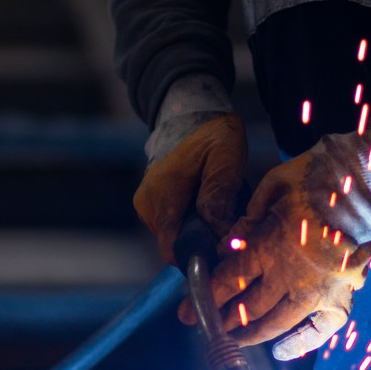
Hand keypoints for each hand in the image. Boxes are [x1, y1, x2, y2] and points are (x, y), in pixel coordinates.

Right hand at [132, 112, 245, 262]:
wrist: (190, 116)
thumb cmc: (211, 135)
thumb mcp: (225, 159)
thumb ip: (219, 196)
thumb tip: (218, 234)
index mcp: (163, 195)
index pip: (173, 249)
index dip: (199, 253)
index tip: (223, 246)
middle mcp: (147, 204)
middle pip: (176, 243)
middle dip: (202, 236)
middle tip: (226, 214)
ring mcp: (145, 204)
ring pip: (174, 235)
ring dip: (196, 227)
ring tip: (214, 202)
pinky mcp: (148, 204)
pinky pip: (170, 224)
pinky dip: (188, 219)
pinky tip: (201, 200)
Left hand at [180, 151, 363, 360]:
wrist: (367, 183)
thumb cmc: (316, 177)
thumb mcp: (272, 187)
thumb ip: (247, 221)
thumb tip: (226, 248)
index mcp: (271, 245)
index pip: (230, 280)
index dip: (206, 297)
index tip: (185, 311)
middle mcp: (293, 275)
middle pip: (249, 307)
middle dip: (222, 318)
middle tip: (206, 324)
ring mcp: (319, 289)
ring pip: (278, 322)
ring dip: (252, 333)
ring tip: (233, 337)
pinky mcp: (342, 294)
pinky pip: (321, 327)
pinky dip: (302, 342)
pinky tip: (282, 351)